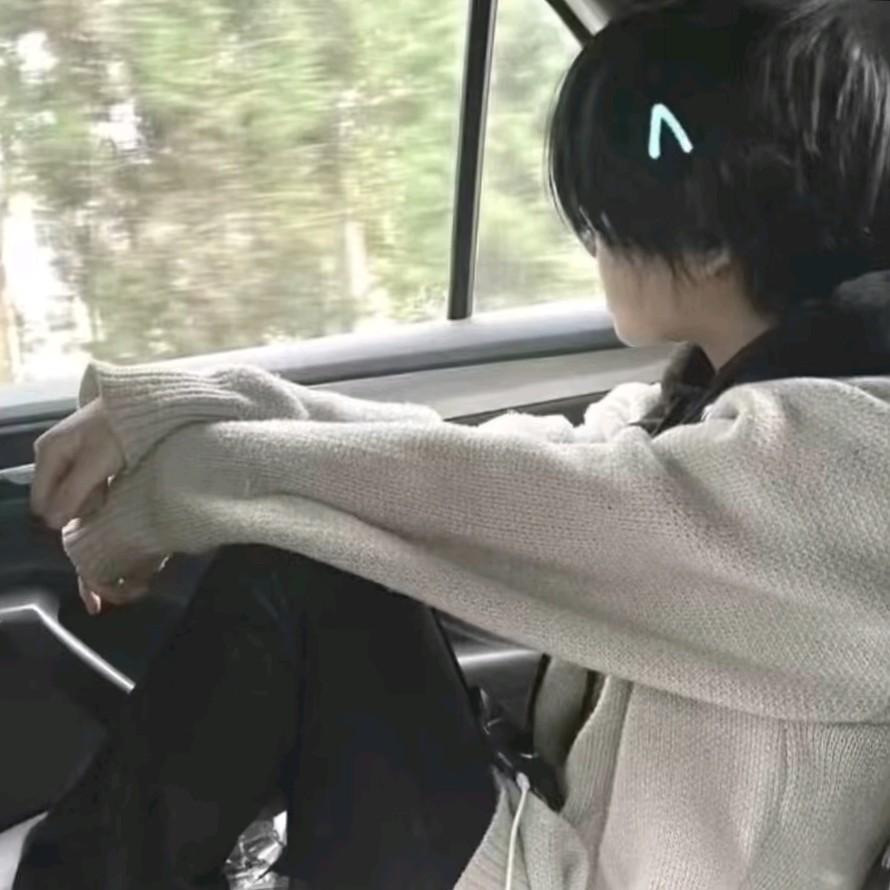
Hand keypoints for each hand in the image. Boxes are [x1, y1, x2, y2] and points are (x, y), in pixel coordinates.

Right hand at [30, 397, 162, 614]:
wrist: (145, 404)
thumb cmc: (119, 432)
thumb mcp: (96, 463)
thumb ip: (74, 492)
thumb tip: (51, 523)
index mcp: (48, 453)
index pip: (41, 500)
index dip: (63, 512)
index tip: (91, 508)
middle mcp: (52, 453)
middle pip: (56, 496)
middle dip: (80, 503)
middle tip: (105, 494)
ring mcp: (69, 453)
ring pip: (73, 490)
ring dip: (92, 495)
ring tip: (113, 485)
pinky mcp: (87, 454)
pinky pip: (85, 481)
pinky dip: (99, 486)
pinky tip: (114, 481)